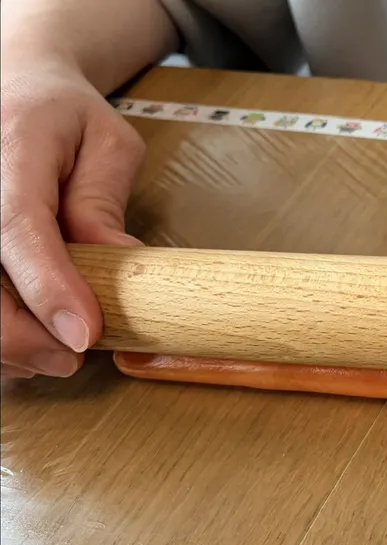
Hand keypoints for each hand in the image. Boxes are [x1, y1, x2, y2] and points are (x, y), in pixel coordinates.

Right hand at [1, 56, 144, 379]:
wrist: (12, 85)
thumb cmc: (63, 116)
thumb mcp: (107, 144)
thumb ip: (103, 202)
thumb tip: (116, 263)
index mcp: (10, 147)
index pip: (18, 225)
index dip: (48, 287)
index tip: (84, 334)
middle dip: (21, 334)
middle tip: (73, 356)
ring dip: (4, 344)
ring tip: (51, 353)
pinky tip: (24, 341)